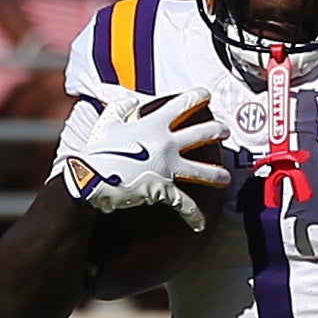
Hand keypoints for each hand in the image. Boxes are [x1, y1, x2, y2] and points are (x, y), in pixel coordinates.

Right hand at [57, 86, 228, 232]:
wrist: (92, 179)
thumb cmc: (98, 151)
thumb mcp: (107, 122)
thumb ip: (121, 107)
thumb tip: (132, 101)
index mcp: (153, 124)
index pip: (182, 105)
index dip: (197, 97)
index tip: (206, 94)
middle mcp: (166, 144)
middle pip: (202, 134)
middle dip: (217, 130)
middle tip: (225, 131)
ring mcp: (168, 168)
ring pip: (202, 171)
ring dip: (217, 174)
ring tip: (226, 178)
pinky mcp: (164, 190)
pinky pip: (184, 205)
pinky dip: (194, 216)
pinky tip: (200, 223)